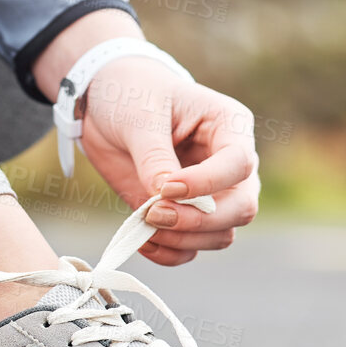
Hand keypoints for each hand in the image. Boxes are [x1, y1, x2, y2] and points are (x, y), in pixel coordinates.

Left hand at [76, 56, 259, 264]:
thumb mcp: (139, 116)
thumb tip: (166, 198)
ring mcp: (210, 193)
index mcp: (229, 126)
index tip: (166, 188)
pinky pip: (191, 248)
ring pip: (220, 235)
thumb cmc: (130, 93)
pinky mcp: (184, 213)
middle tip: (154, 214)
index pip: (239, 164)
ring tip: (142, 222)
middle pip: (241, 208)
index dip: (207, 183)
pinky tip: (142, 241)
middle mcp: (228, 165)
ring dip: (183, 239)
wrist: (103, 101)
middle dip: (200, 221)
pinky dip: (169, 252)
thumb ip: (155, 157)